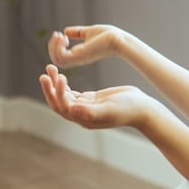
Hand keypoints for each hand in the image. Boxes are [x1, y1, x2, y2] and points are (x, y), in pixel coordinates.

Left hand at [39, 64, 163, 130]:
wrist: (142, 109)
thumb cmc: (128, 110)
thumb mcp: (109, 109)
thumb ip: (90, 111)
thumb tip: (71, 110)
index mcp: (84, 119)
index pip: (63, 107)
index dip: (57, 93)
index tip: (59, 77)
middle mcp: (82, 115)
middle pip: (59, 102)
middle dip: (50, 87)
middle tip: (46, 71)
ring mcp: (86, 107)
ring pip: (64, 96)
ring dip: (55, 83)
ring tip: (50, 68)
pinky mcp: (91, 100)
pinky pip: (72, 93)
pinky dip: (65, 84)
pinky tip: (61, 74)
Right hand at [47, 25, 124, 68]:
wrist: (119, 39)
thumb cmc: (108, 35)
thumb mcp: (89, 32)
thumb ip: (77, 33)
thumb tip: (66, 31)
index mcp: (79, 55)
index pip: (61, 57)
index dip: (56, 46)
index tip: (61, 35)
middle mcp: (78, 59)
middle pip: (57, 60)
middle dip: (52, 47)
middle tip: (58, 35)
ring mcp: (79, 59)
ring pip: (57, 60)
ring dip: (54, 46)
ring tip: (60, 35)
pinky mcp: (80, 56)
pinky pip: (62, 57)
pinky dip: (58, 47)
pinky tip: (64, 37)